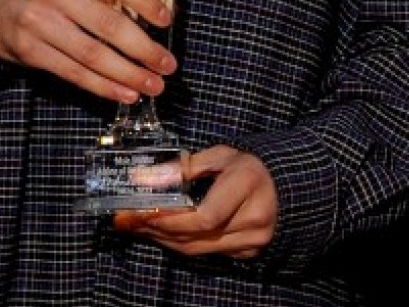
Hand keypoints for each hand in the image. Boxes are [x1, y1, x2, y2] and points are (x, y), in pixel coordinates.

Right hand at [0, 0, 176, 103]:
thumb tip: (156, 12)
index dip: (145, 1)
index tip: (167, 20)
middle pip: (108, 24)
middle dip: (144, 49)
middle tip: (168, 65)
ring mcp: (38, 22)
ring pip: (92, 54)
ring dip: (128, 74)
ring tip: (153, 86)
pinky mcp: (29, 50)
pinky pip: (73, 73)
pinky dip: (102, 86)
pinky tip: (124, 93)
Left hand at [119, 145, 277, 258]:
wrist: (282, 186)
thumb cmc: (246, 167)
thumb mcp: (218, 156)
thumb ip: (182, 167)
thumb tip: (143, 178)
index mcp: (248, 185)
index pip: (205, 216)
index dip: (170, 220)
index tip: (139, 213)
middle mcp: (254, 218)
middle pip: (196, 236)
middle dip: (156, 229)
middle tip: (126, 221)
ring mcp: (253, 240)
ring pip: (197, 249)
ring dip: (163, 239)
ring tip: (137, 227)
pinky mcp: (248, 252)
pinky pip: (206, 253)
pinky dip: (180, 244)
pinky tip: (162, 234)